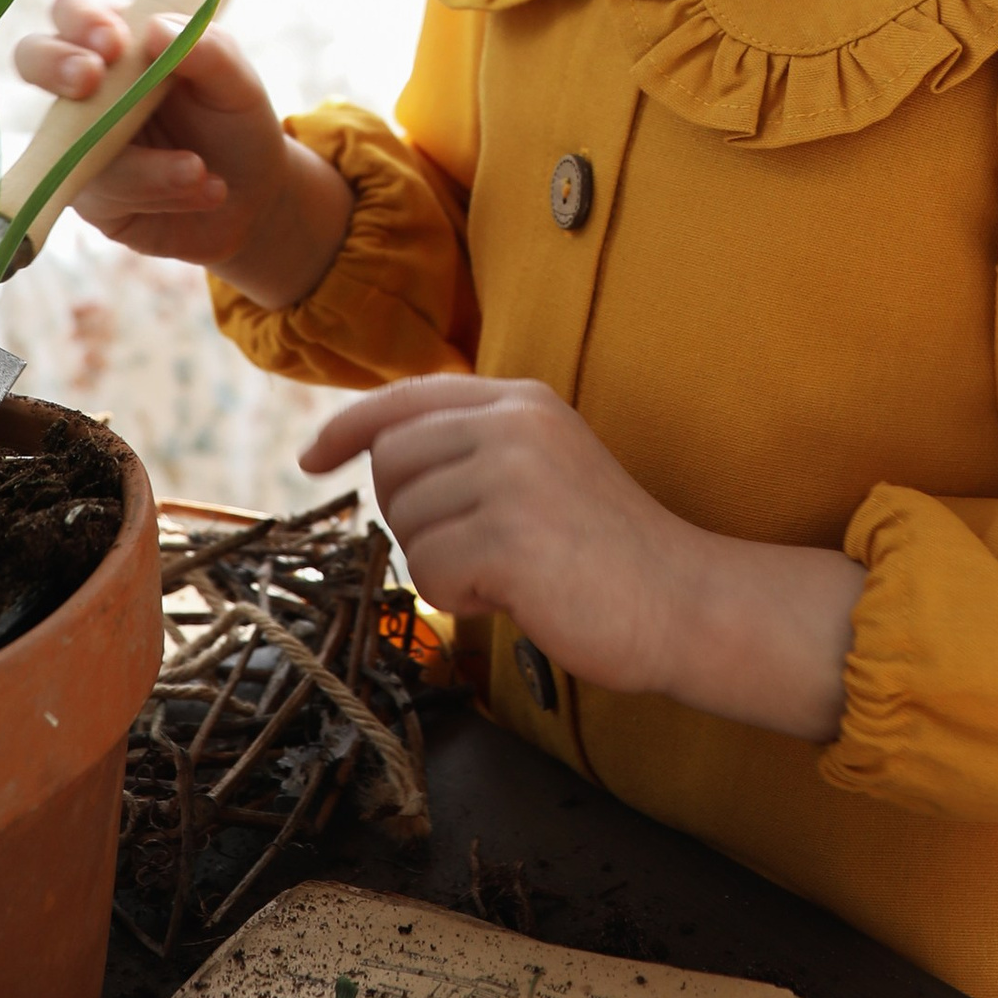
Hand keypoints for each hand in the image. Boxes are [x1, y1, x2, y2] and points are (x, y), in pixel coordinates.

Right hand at [10, 0, 349, 304]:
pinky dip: (158, 191)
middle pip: (33, 58)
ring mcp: (78, 140)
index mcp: (121, 41)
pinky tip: (204, 190)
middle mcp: (89, 87)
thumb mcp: (237, 82)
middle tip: (90, 80)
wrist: (254, 199)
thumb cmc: (236, 124)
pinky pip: (104, 191)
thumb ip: (208, 50)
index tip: (113, 43)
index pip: (76, 11)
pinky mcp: (88, 194)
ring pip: (73, 141)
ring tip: (201, 170)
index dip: (81, 20)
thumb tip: (154, 28)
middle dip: (54, 65)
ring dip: (146, 162)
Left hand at [299, 377, 866, 740]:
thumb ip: (474, 449)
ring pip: (406, 523)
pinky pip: (430, 572)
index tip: (314, 456)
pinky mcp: (509, 536)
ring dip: (441, 564)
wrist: (683, 600)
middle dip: (412, 519)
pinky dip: (460, 598)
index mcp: (522, 401)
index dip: (348, 426)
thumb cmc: (607, 551)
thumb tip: (380, 455)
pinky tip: (516, 596)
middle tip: (474, 550)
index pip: (405, 397)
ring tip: (510, 571)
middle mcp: (514, 424)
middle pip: (391, 463)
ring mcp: (512, 477)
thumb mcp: (543, 467)